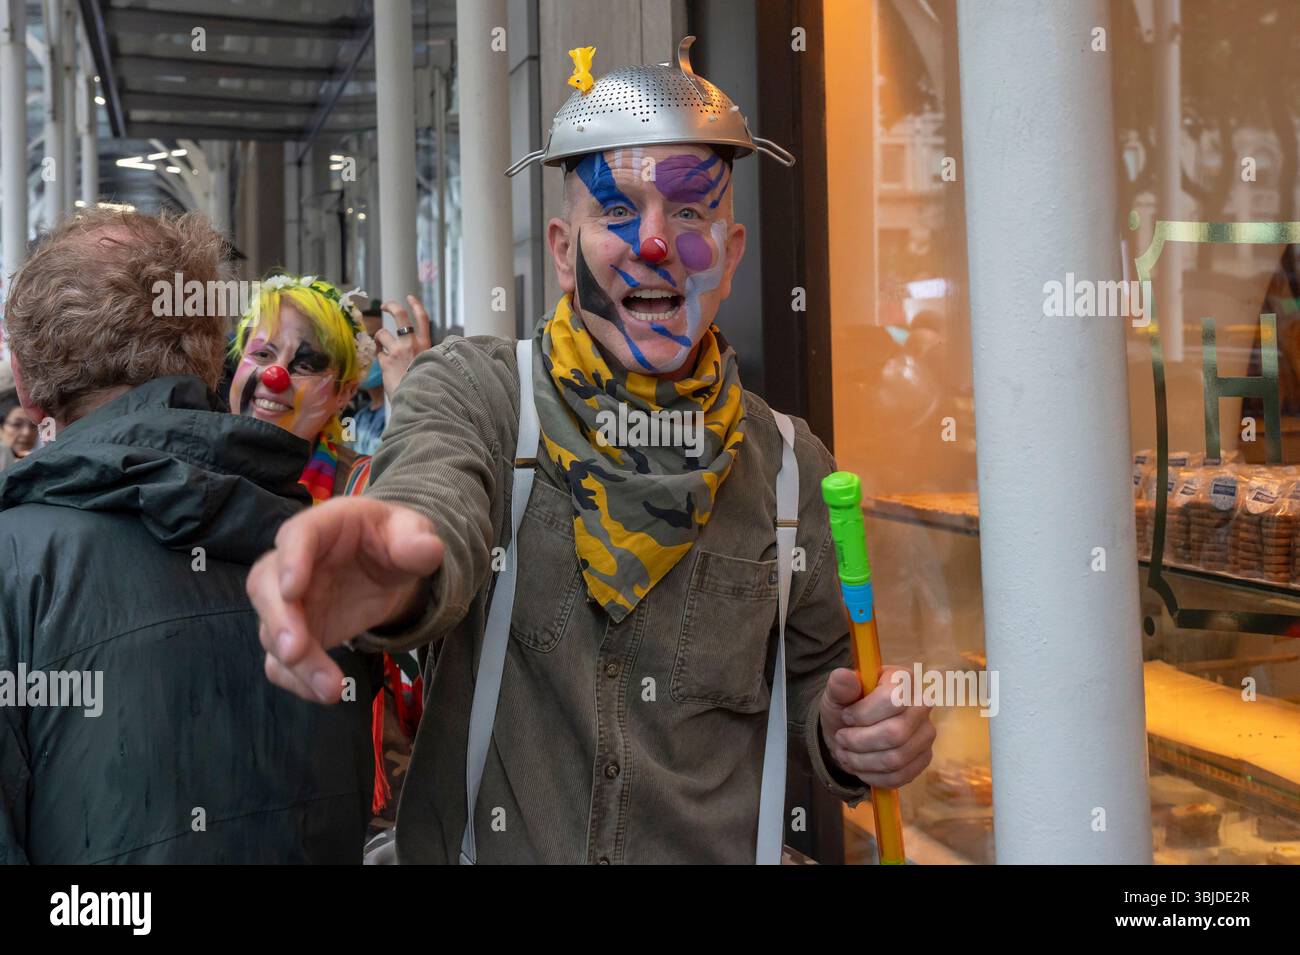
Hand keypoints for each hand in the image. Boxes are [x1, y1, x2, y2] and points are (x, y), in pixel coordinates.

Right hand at [247, 497, 443, 703]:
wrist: (388, 566)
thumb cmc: (391, 539)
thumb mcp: (410, 531)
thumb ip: (416, 540)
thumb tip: (427, 549)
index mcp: (323, 527)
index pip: (298, 535)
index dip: (291, 560)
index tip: (293, 588)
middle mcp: (293, 563)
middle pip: (266, 586)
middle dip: (278, 620)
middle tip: (294, 651)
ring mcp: (290, 602)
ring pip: (272, 630)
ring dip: (295, 663)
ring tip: (330, 688)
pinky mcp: (296, 634)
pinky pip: (282, 661)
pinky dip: (297, 680)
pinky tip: (325, 694)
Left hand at [375, 295, 432, 397]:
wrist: (418, 401)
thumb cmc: (424, 384)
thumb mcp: (428, 363)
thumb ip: (418, 351)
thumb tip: (403, 343)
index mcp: (425, 344)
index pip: (422, 318)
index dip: (415, 305)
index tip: (409, 297)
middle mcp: (411, 344)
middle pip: (400, 316)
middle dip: (391, 306)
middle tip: (385, 305)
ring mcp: (397, 351)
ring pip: (381, 334)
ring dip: (379, 340)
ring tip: (384, 352)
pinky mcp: (385, 361)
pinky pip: (378, 354)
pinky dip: (380, 359)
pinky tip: (386, 369)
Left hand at [819, 666, 934, 788]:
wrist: (850, 730)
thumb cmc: (847, 706)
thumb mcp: (836, 694)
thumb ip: (839, 686)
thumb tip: (843, 676)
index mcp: (903, 679)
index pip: (894, 700)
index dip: (864, 714)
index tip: (845, 717)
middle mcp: (922, 704)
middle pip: (896, 733)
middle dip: (859, 741)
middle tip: (841, 739)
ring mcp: (926, 733)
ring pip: (897, 758)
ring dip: (862, 761)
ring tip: (845, 753)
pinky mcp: (924, 758)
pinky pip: (901, 776)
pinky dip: (873, 776)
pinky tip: (859, 766)